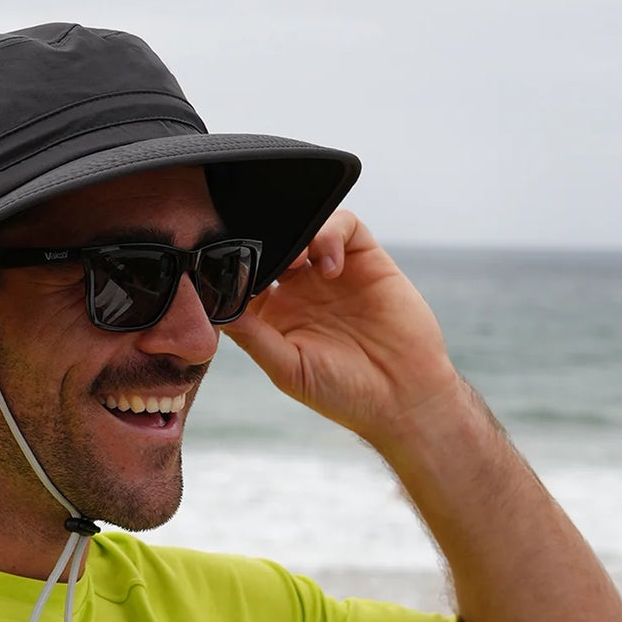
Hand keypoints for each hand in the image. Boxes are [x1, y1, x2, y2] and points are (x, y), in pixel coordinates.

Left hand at [223, 207, 463, 449]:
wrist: (403, 395)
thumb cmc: (342, 392)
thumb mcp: (288, 368)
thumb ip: (253, 337)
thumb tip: (218, 310)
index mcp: (275, 313)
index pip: (244, 277)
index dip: (233, 268)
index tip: (226, 270)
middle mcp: (300, 289)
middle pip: (272, 247)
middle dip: (264, 244)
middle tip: (263, 256)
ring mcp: (331, 272)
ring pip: (305, 230)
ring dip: (296, 236)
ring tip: (298, 259)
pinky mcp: (366, 260)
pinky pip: (344, 226)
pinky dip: (332, 234)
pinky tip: (330, 267)